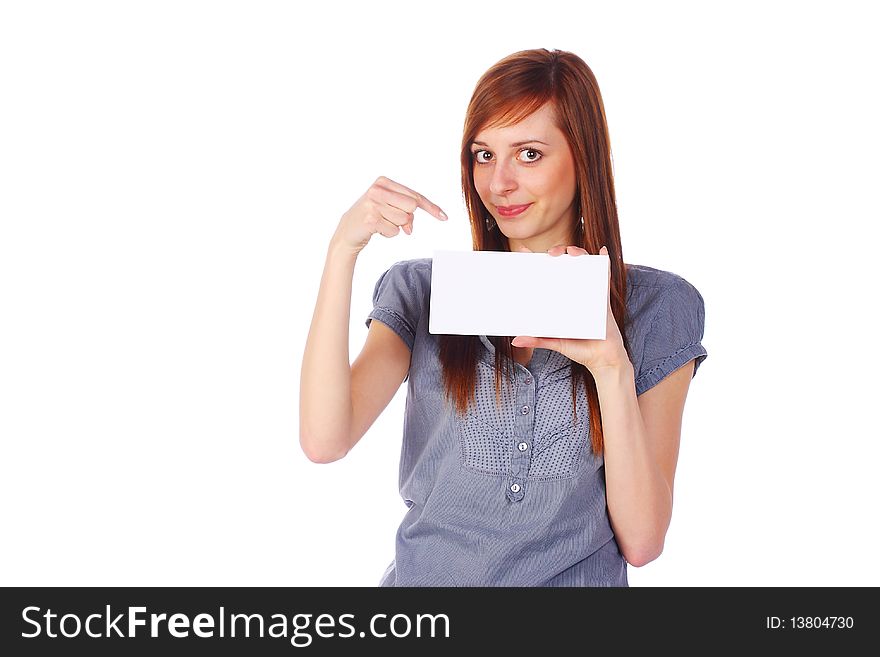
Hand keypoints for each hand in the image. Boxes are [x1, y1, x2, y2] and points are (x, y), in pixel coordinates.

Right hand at [331, 176, 447, 253]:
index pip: (414, 195)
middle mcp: (377, 189)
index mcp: (384, 181)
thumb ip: (405, 211)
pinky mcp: (371, 219)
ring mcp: (373, 203)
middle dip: (406, 218)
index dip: (431, 207)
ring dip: (395, 227)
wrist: (347, 231)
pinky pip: (394, 231)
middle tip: (391, 219)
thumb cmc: (372, 217)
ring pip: (403, 220)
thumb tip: (410, 227)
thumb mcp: (389, 208)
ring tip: (381, 223)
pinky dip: (388, 234)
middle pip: (411, 207)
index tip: (444, 217)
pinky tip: (376, 230)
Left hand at [511, 244, 629, 374]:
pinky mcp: (603, 298)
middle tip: (551, 254)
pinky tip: (603, 251)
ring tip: (573, 252)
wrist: (603, 359)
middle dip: (558, 252)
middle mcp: (573, 293)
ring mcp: (588, 293)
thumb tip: (515, 341)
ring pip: (584, 266)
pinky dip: (605, 262)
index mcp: (560, 301)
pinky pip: (604, 276)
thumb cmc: (580, 350)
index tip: (523, 252)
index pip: (545, 277)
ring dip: (579, 253)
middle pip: (564, 265)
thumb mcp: (556, 342)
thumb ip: (537, 340)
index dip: (535, 262)